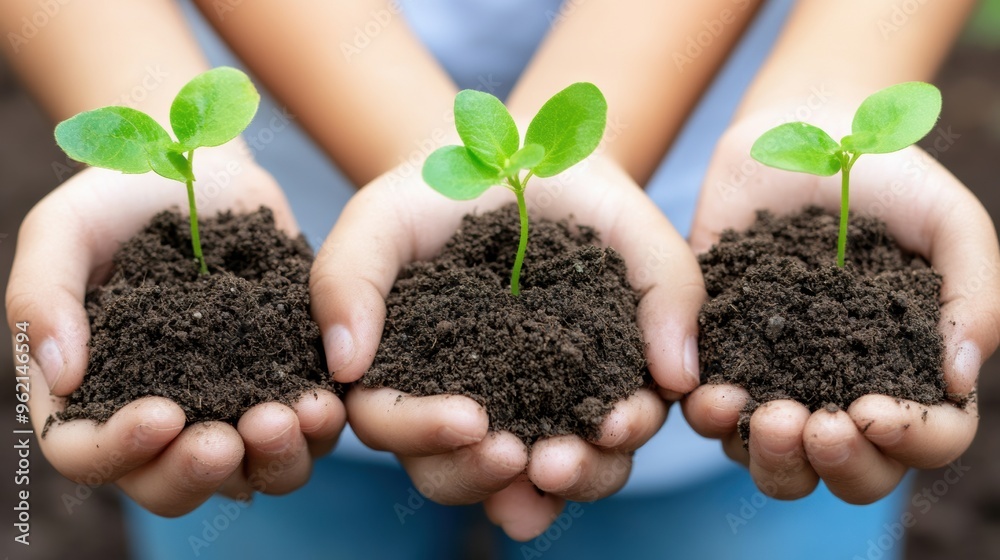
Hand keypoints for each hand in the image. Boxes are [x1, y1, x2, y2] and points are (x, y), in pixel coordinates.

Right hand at [5, 144, 344, 515]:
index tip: (162, 415)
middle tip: (226, 440)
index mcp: (92, 391)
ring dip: (269, 461)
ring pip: (246, 475)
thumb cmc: (124, 197)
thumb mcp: (67, 229)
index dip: (118, 451)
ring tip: (290, 418)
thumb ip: (42, 294)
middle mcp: (159, 415)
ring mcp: (225, 407)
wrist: (209, 170)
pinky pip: (304, 434)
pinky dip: (315, 431)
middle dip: (196, 472)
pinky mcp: (282, 386)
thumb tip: (61, 377)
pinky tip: (323, 403)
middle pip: (166, 486)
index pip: (86, 453)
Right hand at [311, 153, 702, 539]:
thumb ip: (344, 277)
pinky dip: (619, 439)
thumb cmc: (439, 187)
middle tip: (529, 460)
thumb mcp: (379, 215)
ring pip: (541, 476)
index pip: (393, 428)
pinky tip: (628, 417)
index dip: (424, 437)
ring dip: (566, 478)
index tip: (470, 420)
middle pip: (462, 473)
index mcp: (401, 375)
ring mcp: (532, 402)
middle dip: (492, 478)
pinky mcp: (594, 385)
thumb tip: (344, 364)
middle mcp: (464, 402)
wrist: (522, 152)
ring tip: (582, 454)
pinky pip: (607, 435)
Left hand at [683, 108, 999, 502]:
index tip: (874, 410)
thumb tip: (958, 380)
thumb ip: (973, 296)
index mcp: (913, 371)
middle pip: (854, 473)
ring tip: (766, 416)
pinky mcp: (721, 359)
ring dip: (773, 458)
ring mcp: (780, 383)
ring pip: (778, 464)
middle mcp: (847, 390)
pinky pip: (714, 415)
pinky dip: (713, 418)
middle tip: (816, 425)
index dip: (911, 441)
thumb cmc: (885, 179)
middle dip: (839, 465)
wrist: (795, 138)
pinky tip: (713, 394)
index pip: (931, 437)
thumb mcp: (948, 222)